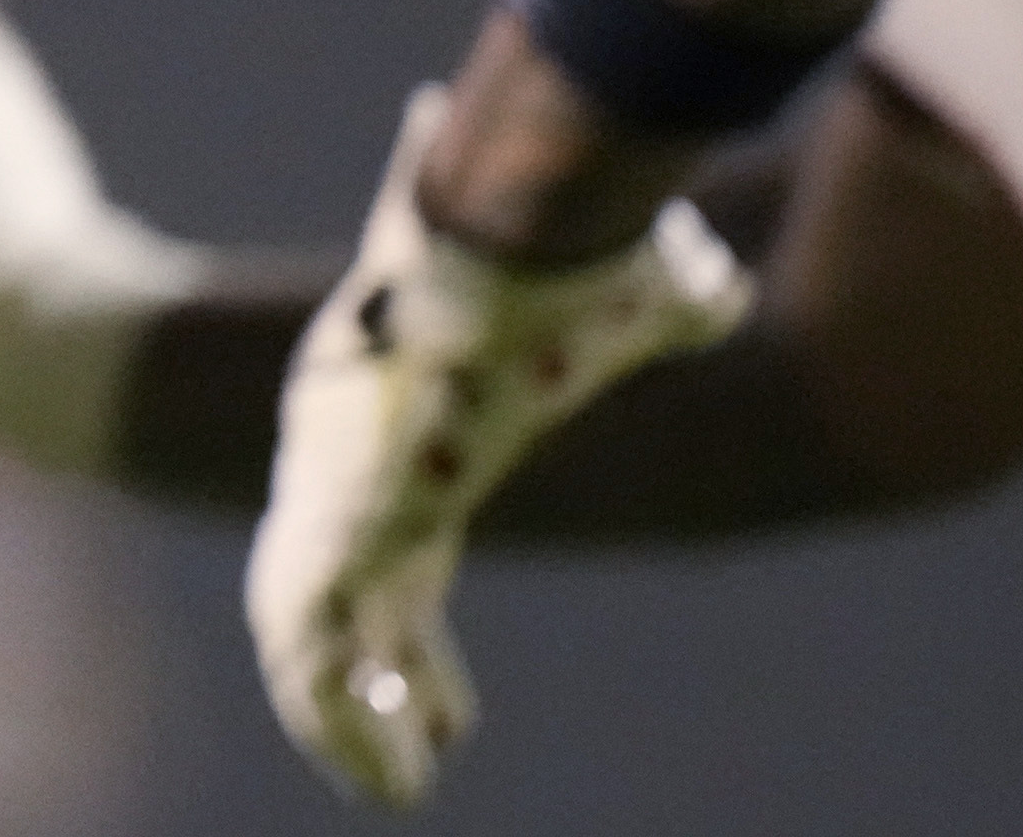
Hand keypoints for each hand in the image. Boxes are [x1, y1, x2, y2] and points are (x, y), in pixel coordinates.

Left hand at [245, 92, 748, 804]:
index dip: (407, 623)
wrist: (491, 241)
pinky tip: (385, 783)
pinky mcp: (336, 528)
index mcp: (407, 429)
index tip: (445, 701)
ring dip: (337, 715)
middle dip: (370, 675)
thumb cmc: (563, 269)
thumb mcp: (623, 298)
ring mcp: (329, 498)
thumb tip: (719, 281)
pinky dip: (335, 720)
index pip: (391, 542)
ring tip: (394, 791)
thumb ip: (664, 301)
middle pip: (339, 591)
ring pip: (303, 631)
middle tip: (417, 749)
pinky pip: (309, 652)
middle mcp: (350, 468)